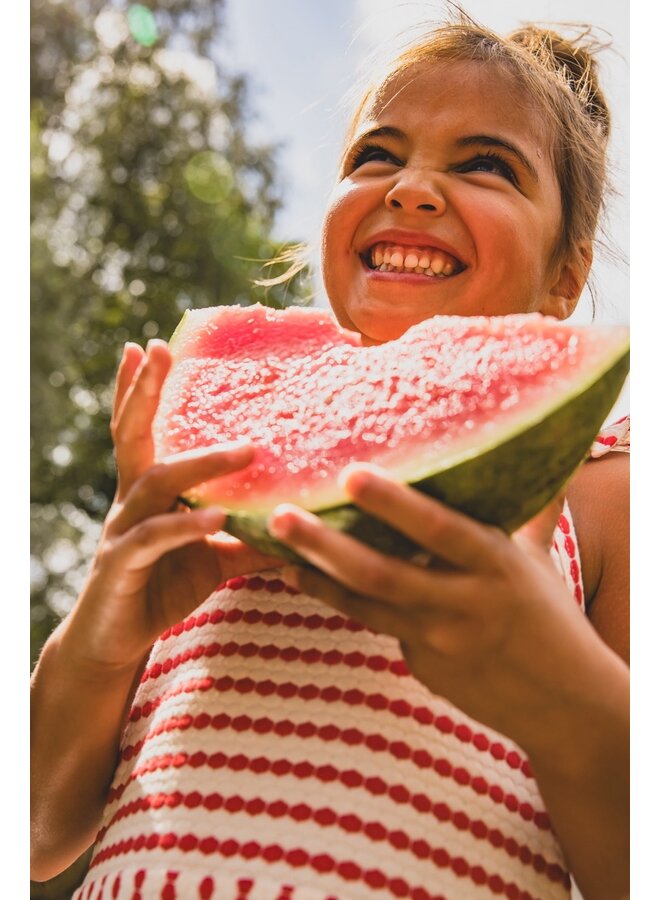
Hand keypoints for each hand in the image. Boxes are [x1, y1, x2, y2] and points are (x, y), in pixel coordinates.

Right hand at [67, 340, 279, 671]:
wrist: (118, 641)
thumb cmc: (162, 587)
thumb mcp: (213, 558)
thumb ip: (250, 539)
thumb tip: (303, 528)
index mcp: (147, 491)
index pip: (139, 429)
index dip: (140, 389)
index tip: (148, 345)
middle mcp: (129, 501)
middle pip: (133, 435)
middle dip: (145, 391)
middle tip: (161, 349)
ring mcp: (121, 530)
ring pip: (154, 483)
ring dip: (199, 465)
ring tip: (243, 452)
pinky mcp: (121, 565)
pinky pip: (154, 537)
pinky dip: (186, 526)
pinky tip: (216, 518)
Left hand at [268, 464, 600, 747]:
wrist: (564, 705)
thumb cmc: (551, 618)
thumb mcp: (541, 559)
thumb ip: (534, 508)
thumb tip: (549, 455)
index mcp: (495, 565)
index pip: (439, 529)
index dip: (394, 504)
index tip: (351, 475)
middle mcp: (462, 602)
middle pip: (383, 573)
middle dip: (326, 544)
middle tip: (282, 516)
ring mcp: (438, 640)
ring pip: (366, 604)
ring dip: (318, 577)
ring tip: (277, 552)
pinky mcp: (421, 664)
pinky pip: (375, 625)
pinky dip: (340, 600)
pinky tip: (305, 579)